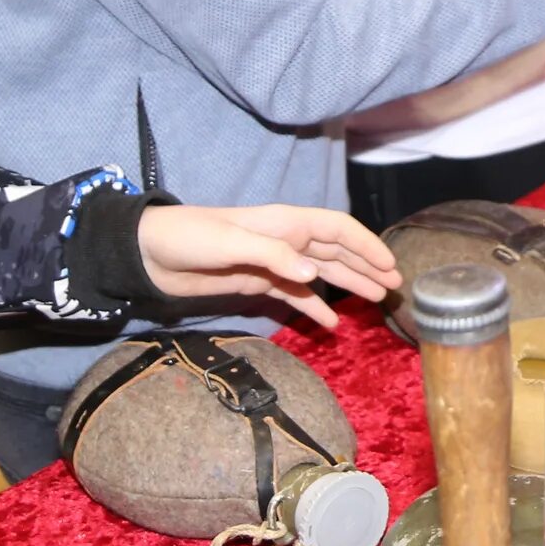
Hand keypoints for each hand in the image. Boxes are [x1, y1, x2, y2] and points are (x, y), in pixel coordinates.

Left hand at [136, 203, 398, 328]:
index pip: (338, 230)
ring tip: (376, 300)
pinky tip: (331, 323)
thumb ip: (274, 255)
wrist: (149, 254)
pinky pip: (294, 295)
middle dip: (366, 266)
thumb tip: (314, 273)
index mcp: (286, 222)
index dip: (367, 245)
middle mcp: (287, 240)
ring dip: (349, 285)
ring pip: (322, 273)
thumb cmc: (190, 237)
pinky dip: (314, 306)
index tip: (391, 265)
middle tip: (395, 287)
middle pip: (337, 252)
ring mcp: (273, 262)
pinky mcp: (256, 282)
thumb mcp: (231, 242)